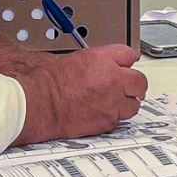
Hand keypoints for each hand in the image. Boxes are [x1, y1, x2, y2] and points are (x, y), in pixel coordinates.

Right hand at [13, 44, 146, 143]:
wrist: (36, 104)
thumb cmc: (42, 82)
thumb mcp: (62, 58)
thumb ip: (83, 61)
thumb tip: (83, 62)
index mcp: (101, 59)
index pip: (128, 55)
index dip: (124, 61)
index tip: (123, 65)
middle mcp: (111, 80)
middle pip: (139, 82)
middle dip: (133, 84)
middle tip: (127, 86)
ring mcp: (111, 103)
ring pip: (133, 105)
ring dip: (125, 103)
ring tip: (114, 102)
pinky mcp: (106, 122)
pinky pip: (118, 121)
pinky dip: (111, 118)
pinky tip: (100, 114)